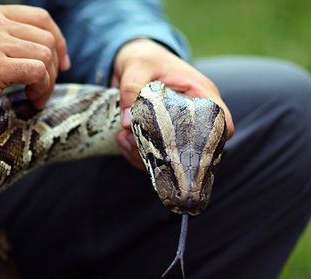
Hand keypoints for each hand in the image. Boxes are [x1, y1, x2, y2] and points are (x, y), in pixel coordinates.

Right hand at [0, 4, 69, 140]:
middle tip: (43, 89)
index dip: (58, 41)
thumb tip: (48, 48)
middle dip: (53, 67)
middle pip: (47, 38)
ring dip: (47, 81)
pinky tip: (31, 99)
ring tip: (35, 97)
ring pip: (45, 55)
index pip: (41, 18)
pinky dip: (41, 89)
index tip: (61, 64)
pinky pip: (37, 72)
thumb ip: (6, 38)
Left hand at [112, 39, 234, 169]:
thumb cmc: (144, 57)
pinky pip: (153, 154)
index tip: (186, 149)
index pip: (222, 122)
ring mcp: (176, 127)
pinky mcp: (159, 135)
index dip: (213, 140)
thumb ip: (131, 88)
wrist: (132, 59)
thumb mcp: (137, 66)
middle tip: (137, 145)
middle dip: (166, 154)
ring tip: (123, 140)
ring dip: (145, 156)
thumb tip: (127, 123)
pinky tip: (121, 142)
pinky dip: (136, 155)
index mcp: (200, 93)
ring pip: (171, 155)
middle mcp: (192, 114)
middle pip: (194, 147)